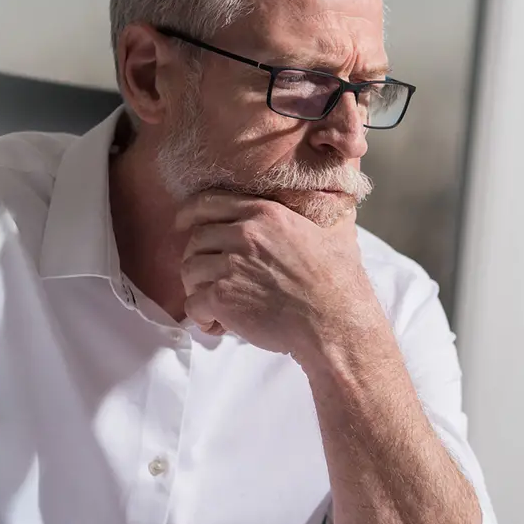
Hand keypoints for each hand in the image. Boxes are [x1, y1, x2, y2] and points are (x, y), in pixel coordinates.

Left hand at [177, 190, 385, 358]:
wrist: (336, 322)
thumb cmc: (340, 283)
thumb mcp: (335, 232)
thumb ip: (321, 212)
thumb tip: (335, 198)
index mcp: (265, 213)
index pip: (208, 202)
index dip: (190, 215)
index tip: (183, 225)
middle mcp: (244, 234)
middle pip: (195, 240)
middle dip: (198, 261)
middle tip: (210, 281)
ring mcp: (231, 265)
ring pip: (189, 270)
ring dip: (197, 289)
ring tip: (215, 305)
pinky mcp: (223, 297)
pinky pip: (192, 304)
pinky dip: (200, 317)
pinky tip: (217, 325)